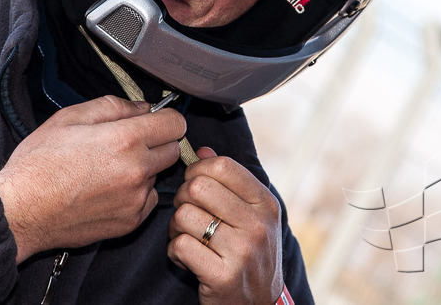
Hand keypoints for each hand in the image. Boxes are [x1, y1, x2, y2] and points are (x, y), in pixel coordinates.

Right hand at [0, 95, 184, 262]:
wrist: (20, 210)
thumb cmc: (39, 164)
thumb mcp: (69, 118)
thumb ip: (113, 107)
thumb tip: (142, 108)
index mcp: (125, 139)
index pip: (175, 123)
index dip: (164, 118)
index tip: (154, 121)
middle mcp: (137, 170)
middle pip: (172, 149)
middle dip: (155, 142)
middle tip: (125, 144)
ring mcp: (136, 199)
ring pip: (158, 176)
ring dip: (143, 170)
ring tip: (108, 170)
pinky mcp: (130, 222)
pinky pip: (148, 200)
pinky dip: (135, 194)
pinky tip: (107, 190)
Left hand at [167, 147, 282, 303]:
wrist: (259, 304)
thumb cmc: (249, 253)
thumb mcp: (250, 215)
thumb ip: (229, 181)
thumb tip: (202, 151)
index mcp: (265, 203)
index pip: (222, 166)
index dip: (198, 170)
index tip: (194, 183)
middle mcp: (258, 225)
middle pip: (198, 187)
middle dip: (182, 198)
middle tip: (187, 213)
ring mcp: (242, 251)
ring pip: (184, 216)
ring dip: (176, 228)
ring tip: (187, 237)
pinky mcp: (223, 276)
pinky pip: (180, 246)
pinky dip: (175, 251)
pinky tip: (187, 258)